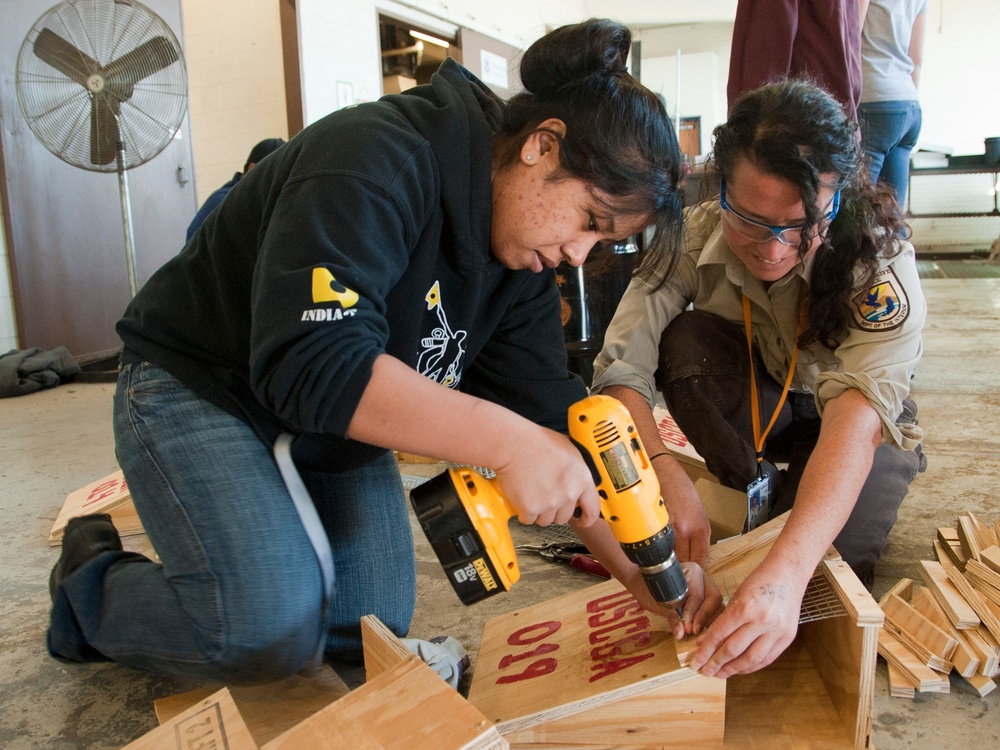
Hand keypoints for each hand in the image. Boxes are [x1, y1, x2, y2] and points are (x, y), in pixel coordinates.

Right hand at [492, 428, 599, 526]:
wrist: (513, 445)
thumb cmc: (536, 442)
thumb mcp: (568, 450)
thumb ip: (577, 471)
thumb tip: (578, 482)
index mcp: (581, 478)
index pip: (592, 508)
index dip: (588, 518)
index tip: (583, 521)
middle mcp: (568, 493)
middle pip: (565, 516)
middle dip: (555, 510)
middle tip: (544, 495)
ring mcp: (550, 502)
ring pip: (546, 520)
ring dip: (539, 511)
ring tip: (532, 492)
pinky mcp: (530, 508)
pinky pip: (528, 519)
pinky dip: (524, 512)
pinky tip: (522, 497)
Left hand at [623, 560, 722, 640]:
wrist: (643, 583)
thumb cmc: (650, 588)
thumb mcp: (659, 603)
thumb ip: (672, 618)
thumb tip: (681, 634)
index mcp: (692, 572)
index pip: (698, 596)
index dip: (694, 614)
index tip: (689, 629)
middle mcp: (703, 578)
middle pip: (714, 599)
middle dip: (705, 617)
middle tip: (694, 632)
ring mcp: (707, 587)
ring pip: (717, 605)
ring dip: (710, 621)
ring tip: (698, 634)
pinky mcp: (707, 598)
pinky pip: (714, 610)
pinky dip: (710, 621)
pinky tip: (702, 632)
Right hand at [655, 461, 710, 565]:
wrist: (662, 472)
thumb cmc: (682, 489)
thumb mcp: (700, 513)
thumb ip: (699, 536)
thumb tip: (697, 557)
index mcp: (700, 528)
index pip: (701, 560)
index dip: (698, 571)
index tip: (695, 575)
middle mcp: (684, 531)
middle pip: (685, 563)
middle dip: (684, 568)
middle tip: (681, 571)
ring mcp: (667, 530)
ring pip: (669, 558)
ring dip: (669, 561)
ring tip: (668, 561)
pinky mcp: (652, 527)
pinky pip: (657, 548)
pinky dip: (658, 551)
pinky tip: (658, 549)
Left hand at [688, 565, 803, 677]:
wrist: (788, 574)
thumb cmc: (759, 581)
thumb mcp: (736, 597)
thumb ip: (723, 620)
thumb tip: (705, 643)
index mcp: (745, 607)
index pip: (719, 635)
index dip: (705, 651)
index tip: (696, 661)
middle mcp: (761, 621)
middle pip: (733, 649)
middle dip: (716, 663)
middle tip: (705, 672)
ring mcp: (777, 630)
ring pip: (751, 658)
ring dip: (733, 669)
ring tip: (720, 674)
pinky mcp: (788, 637)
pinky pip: (768, 658)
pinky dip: (752, 666)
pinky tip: (740, 668)